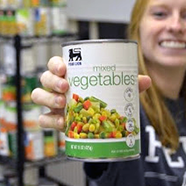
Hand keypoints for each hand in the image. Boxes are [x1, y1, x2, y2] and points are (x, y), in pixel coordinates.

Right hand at [31, 56, 150, 130]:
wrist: (98, 120)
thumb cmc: (103, 97)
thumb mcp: (115, 90)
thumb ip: (128, 84)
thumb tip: (146, 80)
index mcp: (70, 74)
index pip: (56, 63)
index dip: (56, 63)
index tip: (64, 67)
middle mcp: (57, 86)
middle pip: (45, 78)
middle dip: (53, 81)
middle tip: (66, 86)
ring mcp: (53, 102)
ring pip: (39, 95)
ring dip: (48, 98)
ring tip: (62, 102)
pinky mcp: (54, 119)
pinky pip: (42, 118)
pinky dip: (49, 120)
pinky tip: (61, 122)